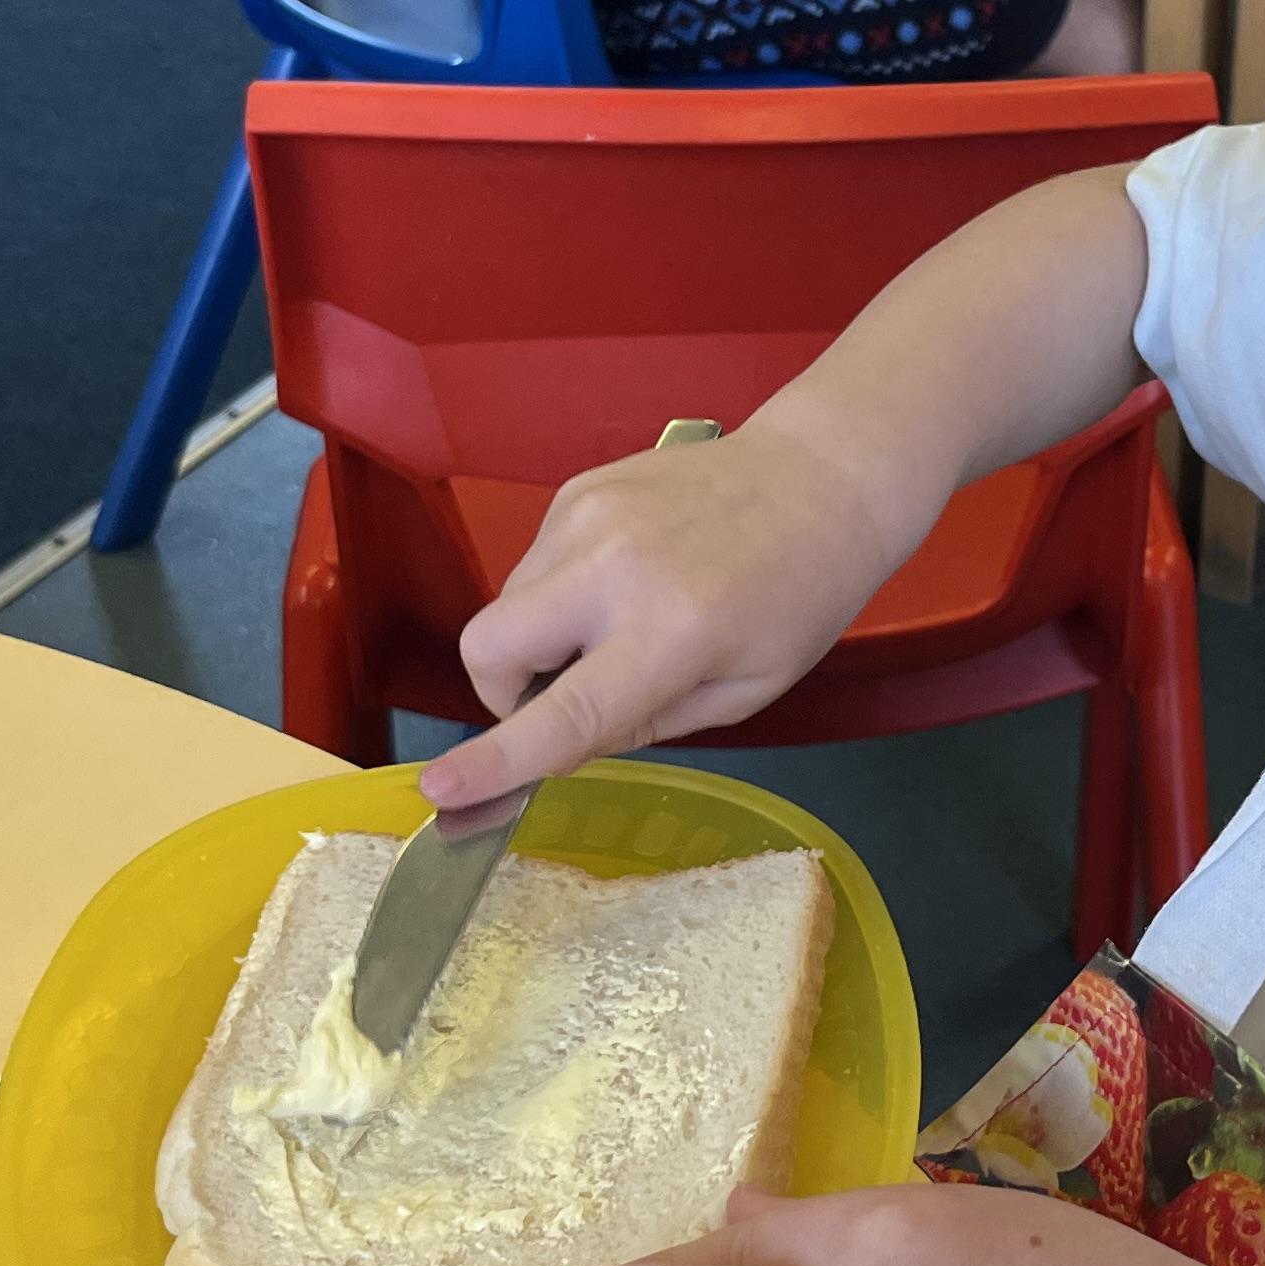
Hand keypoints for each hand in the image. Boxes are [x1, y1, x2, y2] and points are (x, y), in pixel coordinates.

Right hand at [420, 414, 923, 812]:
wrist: (822, 476)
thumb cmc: (799, 597)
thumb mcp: (744, 691)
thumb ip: (645, 724)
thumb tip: (559, 743)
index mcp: (671, 631)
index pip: (563, 710)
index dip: (497, 759)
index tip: (442, 790)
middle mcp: (613, 567)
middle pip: (488, 646)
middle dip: (503, 691)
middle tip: (565, 695)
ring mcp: (586, 516)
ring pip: (507, 604)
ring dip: (543, 638)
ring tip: (624, 625)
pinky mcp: (576, 489)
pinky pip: (534, 566)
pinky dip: (561, 594)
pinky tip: (628, 581)